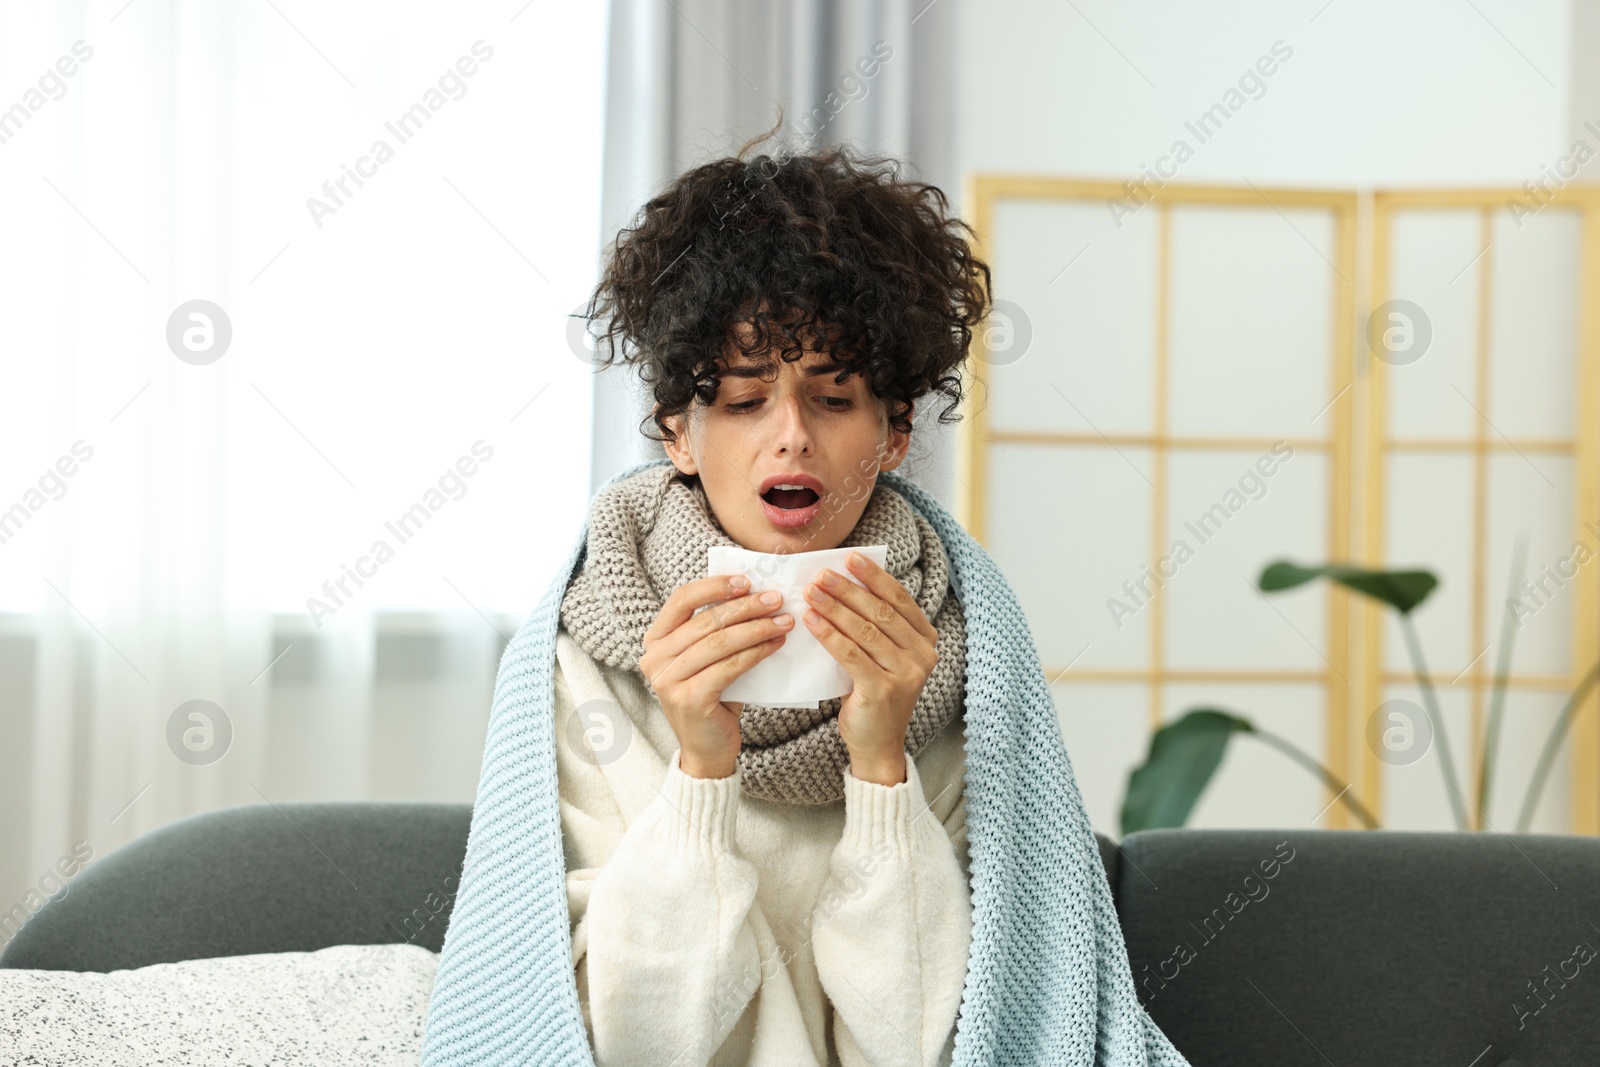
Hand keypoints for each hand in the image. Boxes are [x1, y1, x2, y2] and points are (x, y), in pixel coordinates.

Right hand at [640, 574, 793, 778]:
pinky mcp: (689, 699)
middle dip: (746, 606)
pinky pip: (729, 667)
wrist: (706, 750)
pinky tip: (776, 645)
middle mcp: (654, 658)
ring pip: (719, 642)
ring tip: (784, 621)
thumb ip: (717, 630)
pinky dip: (756, 652)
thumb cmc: (712, 698)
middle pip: (705, 620)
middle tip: (777, 600)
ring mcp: (668, 680)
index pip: (681, 599)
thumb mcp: (708, 659)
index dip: (714, 585)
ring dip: (756, 628)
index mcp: (655, 640)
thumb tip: (756, 594)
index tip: (747, 580)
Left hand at [802, 552, 938, 785]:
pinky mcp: (884, 690)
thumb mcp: (880, 656)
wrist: (877, 745)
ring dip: (834, 608)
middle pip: (880, 612)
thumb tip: (838, 585)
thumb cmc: (872, 694)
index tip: (849, 559)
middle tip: (821, 574)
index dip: (874, 577)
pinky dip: (829, 635)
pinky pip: (851, 654)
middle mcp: (923, 655)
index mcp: (926, 640)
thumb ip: (872, 627)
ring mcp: (907, 674)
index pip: (899, 600)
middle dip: (848, 589)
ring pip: (865, 631)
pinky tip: (811, 621)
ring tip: (811, 592)